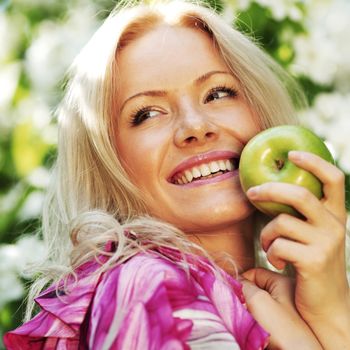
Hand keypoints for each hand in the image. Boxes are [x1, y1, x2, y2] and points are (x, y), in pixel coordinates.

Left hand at [246, 151, 349, 348]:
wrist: (325, 304)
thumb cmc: (309, 265)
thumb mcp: (309, 235)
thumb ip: (298, 215)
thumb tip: (267, 191)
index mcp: (333, 215)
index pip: (333, 178)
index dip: (314, 161)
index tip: (292, 153)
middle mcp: (334, 225)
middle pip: (299, 194)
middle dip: (270, 190)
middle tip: (251, 192)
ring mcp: (327, 242)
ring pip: (281, 222)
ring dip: (266, 234)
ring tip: (269, 246)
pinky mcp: (315, 260)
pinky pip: (279, 245)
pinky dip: (271, 253)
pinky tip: (278, 262)